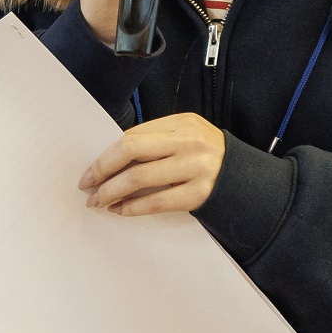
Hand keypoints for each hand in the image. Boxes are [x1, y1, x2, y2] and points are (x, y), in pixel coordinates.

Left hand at [80, 114, 226, 216]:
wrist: (245, 180)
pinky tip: (120, 210)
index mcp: (182, 123)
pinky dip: (132, 207)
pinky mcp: (199, 193)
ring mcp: (195, 167)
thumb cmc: (206, 158)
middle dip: (102, 169)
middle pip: (131, 150)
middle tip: (87, 185)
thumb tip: (110, 159)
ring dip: (111, 191)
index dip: (106, 154)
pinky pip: (156, 201)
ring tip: (99, 201)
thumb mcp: (186, 138)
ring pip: (139, 177)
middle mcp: (188, 142)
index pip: (133, 135)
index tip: (91, 169)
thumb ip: (155, 142)